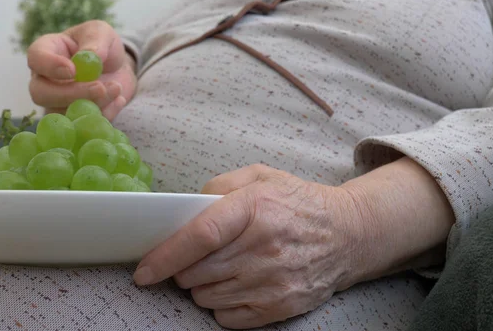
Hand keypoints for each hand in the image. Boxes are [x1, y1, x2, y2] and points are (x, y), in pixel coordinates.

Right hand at [27, 20, 136, 120]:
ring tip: (117, 88)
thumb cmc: (102, 45)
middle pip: (41, 93)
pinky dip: (104, 115)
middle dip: (72, 94)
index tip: (73, 70)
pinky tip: (119, 100)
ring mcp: (56, 102)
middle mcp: (45, 79)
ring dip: (93, 105)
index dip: (50, 66)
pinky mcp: (73, 118)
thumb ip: (95, 40)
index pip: (36, 58)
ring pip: (62, 113)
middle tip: (99, 87)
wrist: (117, 68)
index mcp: (47, 51)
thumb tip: (91, 57)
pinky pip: (82, 126)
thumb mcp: (101, 33)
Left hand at [132, 164, 360, 328]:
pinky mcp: (281, 306)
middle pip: (197, 272)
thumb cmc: (299, 203)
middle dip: (184, 268)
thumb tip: (185, 211)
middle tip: (197, 256)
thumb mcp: (261, 176)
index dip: (165, 256)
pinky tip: (236, 284)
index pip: (200, 237)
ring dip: (202, 285)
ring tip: (223, 267)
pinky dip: (221, 304)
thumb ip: (219, 187)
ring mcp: (273, 281)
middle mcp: (264, 248)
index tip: (144, 271)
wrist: (349, 234)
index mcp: (255, 209)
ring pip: (207, 297)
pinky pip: (228, 317)